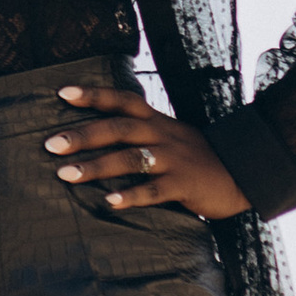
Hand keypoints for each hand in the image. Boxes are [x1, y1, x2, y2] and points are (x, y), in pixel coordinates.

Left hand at [45, 83, 245, 219]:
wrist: (244, 172)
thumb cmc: (196, 157)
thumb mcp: (169, 136)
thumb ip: (139, 134)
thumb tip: (95, 139)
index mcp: (157, 121)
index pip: (122, 100)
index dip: (93, 95)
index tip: (62, 93)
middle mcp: (162, 135)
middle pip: (118, 128)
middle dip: (83, 135)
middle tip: (51, 144)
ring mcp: (174, 160)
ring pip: (131, 159)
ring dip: (97, 166)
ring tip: (66, 174)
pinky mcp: (185, 185)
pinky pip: (155, 191)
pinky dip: (131, 196)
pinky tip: (110, 202)